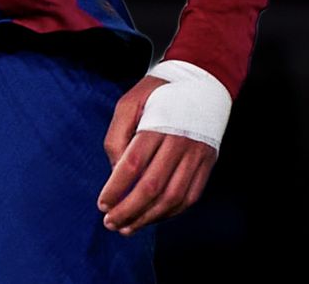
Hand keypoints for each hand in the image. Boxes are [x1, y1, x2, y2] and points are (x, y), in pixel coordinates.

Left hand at [97, 74, 217, 235]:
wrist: (201, 82)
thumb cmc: (158, 92)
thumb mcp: (129, 102)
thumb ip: (117, 135)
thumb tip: (114, 172)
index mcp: (158, 123)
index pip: (133, 164)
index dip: (116, 188)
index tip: (102, 203)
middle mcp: (180, 141)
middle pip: (152, 186)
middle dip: (128, 210)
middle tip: (110, 222)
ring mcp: (196, 155)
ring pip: (172, 198)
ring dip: (148, 218)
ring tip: (127, 227)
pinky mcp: (206, 164)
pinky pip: (189, 198)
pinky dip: (169, 214)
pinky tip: (152, 217)